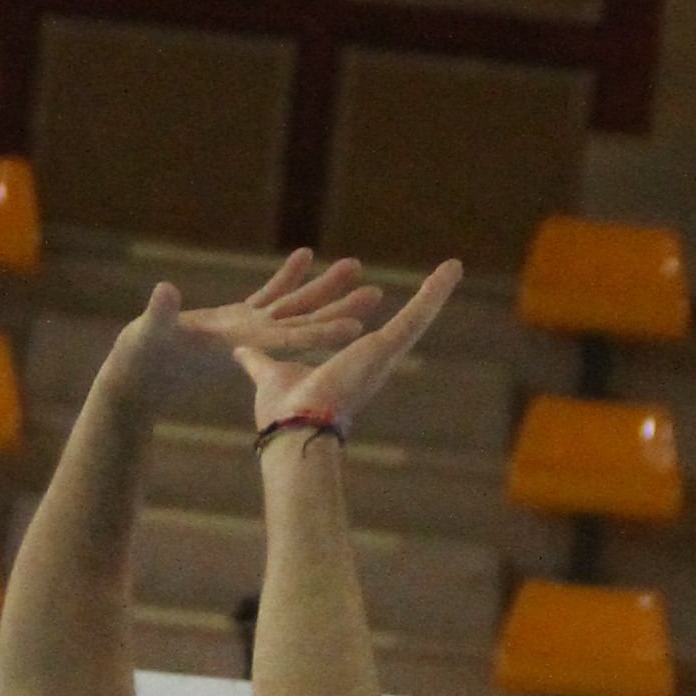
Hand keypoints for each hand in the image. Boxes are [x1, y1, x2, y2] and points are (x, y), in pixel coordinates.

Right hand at [102, 250, 384, 406]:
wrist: (136, 382)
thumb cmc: (140, 362)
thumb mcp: (147, 336)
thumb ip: (158, 316)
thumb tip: (164, 292)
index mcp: (237, 345)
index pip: (288, 340)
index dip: (322, 333)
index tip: (357, 330)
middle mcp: (249, 338)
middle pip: (303, 322)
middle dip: (339, 308)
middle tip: (378, 294)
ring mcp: (243, 329)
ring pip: (292, 306)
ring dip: (323, 288)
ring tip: (355, 266)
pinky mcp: (233, 321)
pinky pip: (267, 295)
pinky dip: (286, 277)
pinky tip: (305, 255)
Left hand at [237, 258, 462, 436]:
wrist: (293, 429)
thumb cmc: (282, 413)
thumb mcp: (269, 373)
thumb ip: (260, 362)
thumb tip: (240, 353)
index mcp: (351, 367)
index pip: (373, 337)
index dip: (379, 316)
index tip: (384, 298)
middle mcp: (373, 361)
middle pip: (406, 326)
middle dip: (424, 301)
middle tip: (443, 277)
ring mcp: (383, 355)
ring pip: (417, 318)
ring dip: (436, 292)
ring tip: (454, 266)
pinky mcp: (386, 347)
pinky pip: (415, 316)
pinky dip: (434, 293)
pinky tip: (451, 269)